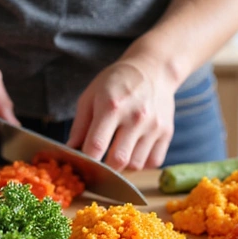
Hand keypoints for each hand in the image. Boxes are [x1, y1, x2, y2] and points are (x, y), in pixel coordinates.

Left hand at [66, 48, 177, 170]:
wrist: (152, 69)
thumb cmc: (116, 83)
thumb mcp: (90, 96)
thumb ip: (79, 126)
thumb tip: (70, 151)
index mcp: (112, 106)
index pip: (96, 145)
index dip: (87, 160)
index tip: (82, 164)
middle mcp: (136, 117)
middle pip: (118, 160)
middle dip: (105, 169)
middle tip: (99, 163)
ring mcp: (154, 126)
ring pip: (136, 165)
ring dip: (123, 166)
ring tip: (117, 152)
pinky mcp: (167, 132)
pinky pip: (153, 162)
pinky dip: (141, 162)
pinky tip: (133, 150)